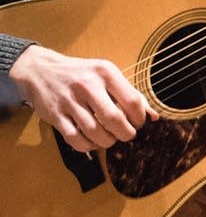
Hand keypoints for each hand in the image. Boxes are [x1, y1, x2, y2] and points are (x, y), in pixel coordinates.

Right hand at [10, 44, 153, 151]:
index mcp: (105, 73)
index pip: (132, 101)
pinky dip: (88, 146)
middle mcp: (87, 85)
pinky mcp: (54, 114)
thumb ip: (131, 94)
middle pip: (114, 119)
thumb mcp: (108, 75)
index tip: (138, 123)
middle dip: (126, 134)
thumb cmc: (82, 74)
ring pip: (94, 132)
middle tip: (127, 135)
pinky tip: (93, 142)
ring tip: (111, 139)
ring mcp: (69, 100)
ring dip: (107, 141)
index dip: (140, 118)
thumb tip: (154, 117)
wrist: (41, 71)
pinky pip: (75, 138)